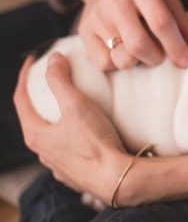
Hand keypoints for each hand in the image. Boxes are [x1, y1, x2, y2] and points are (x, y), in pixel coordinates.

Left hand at [13, 54, 187, 205]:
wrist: (117, 178)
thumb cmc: (95, 143)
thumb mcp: (76, 105)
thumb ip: (61, 80)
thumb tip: (54, 59)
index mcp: (36, 135)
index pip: (20, 100)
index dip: (25, 77)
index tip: (33, 62)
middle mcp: (43, 152)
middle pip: (34, 119)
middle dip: (40, 99)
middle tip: (51, 83)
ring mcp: (58, 164)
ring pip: (51, 137)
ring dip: (56, 120)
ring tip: (70, 108)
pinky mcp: (75, 173)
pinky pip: (68, 150)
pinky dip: (71, 136)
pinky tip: (84, 133)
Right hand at [59, 0, 187, 69]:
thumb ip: (182, 21)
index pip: (160, 22)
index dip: (175, 46)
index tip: (185, 61)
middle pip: (138, 45)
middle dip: (156, 57)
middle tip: (160, 55)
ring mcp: (96, 15)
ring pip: (122, 58)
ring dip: (137, 62)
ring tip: (141, 50)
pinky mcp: (83, 32)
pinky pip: (104, 63)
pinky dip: (118, 63)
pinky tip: (122, 50)